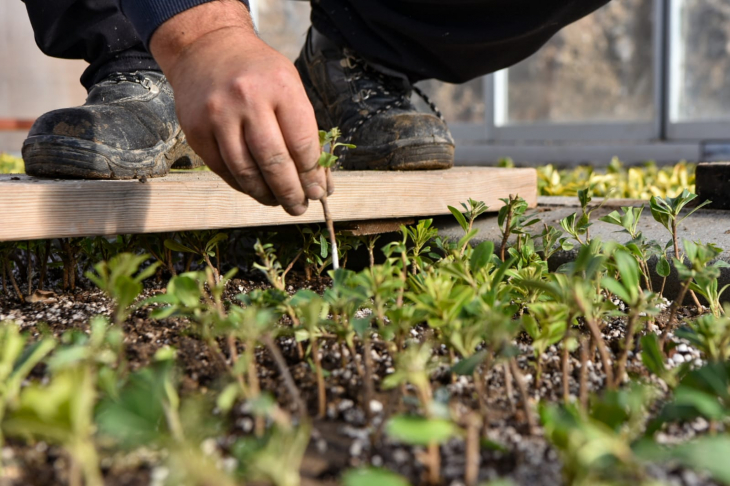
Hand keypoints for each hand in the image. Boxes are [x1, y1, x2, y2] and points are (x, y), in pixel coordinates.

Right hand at [150, 1, 330, 214]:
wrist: (207, 47)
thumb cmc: (258, 72)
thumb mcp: (289, 86)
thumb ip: (304, 130)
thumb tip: (318, 180)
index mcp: (280, 87)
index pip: (302, 144)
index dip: (312, 175)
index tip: (318, 192)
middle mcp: (247, 100)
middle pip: (274, 163)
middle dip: (291, 193)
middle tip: (299, 207)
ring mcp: (218, 116)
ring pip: (246, 172)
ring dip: (266, 195)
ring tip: (278, 202)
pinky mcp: (196, 130)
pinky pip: (223, 169)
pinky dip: (242, 185)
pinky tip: (255, 189)